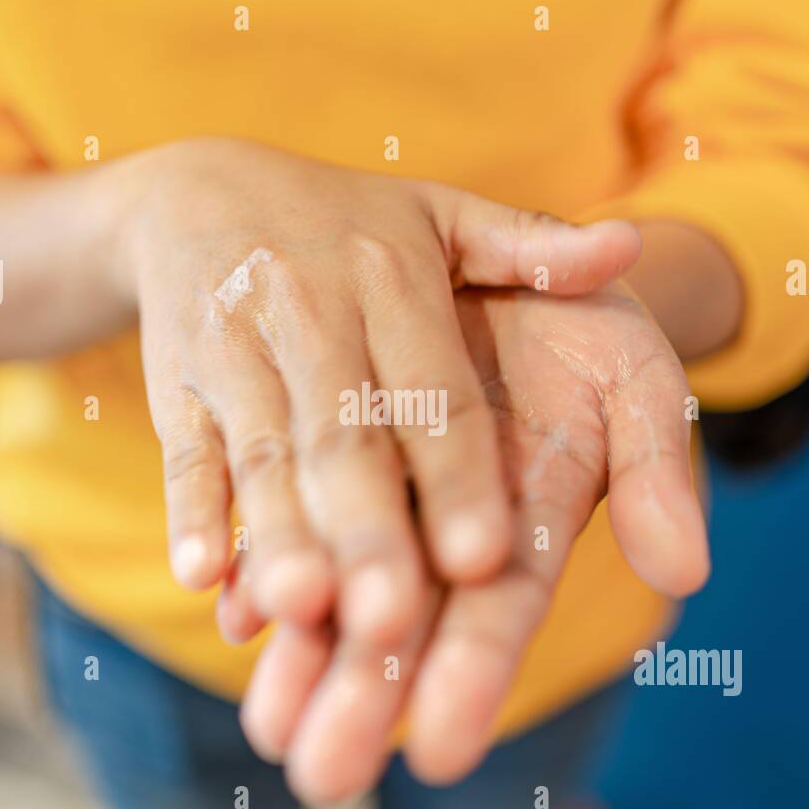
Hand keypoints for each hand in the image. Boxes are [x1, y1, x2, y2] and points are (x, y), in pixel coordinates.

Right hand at [116, 137, 641, 647]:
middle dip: (369, 530)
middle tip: (395, 621)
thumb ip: (529, 246)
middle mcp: (313, 312)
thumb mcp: (437, 213)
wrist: (197, 188)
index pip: (435, 395)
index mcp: (393, 280)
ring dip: (282, 535)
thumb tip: (632, 249)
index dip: (458, 477)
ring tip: (304, 608)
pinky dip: (191, 512)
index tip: (486, 557)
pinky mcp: (177, 381)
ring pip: (266, 455)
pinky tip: (201, 576)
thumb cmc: (342, 221)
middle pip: (346, 440)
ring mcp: (237, 348)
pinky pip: (187, 452)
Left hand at [225, 280, 709, 801]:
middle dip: (368, 694)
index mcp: (531, 516)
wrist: (499, 265)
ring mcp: (389, 498)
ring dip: (304, 661)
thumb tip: (687, 575)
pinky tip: (236, 616)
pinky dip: (263, 569)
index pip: (503, 607)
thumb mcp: (635, 378)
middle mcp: (453, 526)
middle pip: (411, 622)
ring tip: (270, 733)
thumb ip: (656, 471)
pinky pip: (294, 522)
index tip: (440, 745)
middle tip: (326, 774)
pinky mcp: (332, 462)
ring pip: (343, 590)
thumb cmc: (583, 324)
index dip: (474, 670)